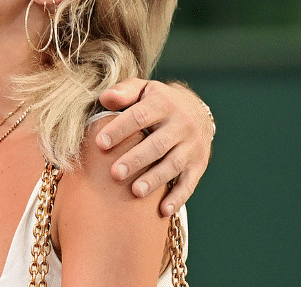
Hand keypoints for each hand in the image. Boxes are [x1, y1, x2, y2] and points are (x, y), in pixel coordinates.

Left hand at [95, 78, 213, 216]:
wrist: (197, 110)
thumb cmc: (157, 101)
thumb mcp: (143, 90)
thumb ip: (124, 92)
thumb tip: (104, 97)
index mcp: (163, 103)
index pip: (140, 116)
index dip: (120, 129)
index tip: (101, 143)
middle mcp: (181, 124)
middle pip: (157, 144)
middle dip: (136, 159)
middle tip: (114, 173)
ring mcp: (192, 146)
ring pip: (173, 165)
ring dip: (154, 180)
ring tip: (135, 192)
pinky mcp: (199, 165)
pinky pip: (189, 183)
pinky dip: (178, 198)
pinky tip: (163, 210)